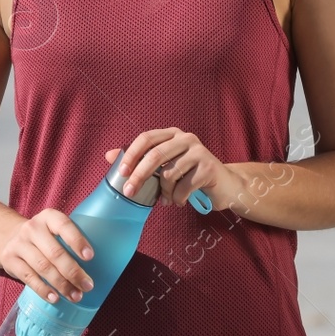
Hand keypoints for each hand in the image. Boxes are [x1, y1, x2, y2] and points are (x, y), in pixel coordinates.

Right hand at [0, 208, 94, 305]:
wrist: (8, 237)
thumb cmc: (42, 236)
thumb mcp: (53, 228)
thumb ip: (69, 238)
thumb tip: (97, 263)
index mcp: (48, 217)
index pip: (64, 226)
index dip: (77, 241)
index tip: (90, 257)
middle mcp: (32, 228)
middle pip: (54, 252)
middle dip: (73, 271)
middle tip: (87, 285)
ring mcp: (19, 244)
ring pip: (43, 267)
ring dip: (61, 284)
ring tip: (75, 295)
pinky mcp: (10, 260)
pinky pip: (29, 277)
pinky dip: (43, 289)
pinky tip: (55, 298)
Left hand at [105, 128, 245, 210]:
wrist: (225, 185)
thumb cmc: (190, 175)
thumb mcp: (166, 165)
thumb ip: (141, 160)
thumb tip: (109, 156)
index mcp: (172, 134)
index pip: (146, 138)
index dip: (131, 154)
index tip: (121, 172)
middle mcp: (186, 138)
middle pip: (156, 155)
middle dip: (140, 176)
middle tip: (129, 192)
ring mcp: (199, 151)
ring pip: (169, 174)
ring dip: (164, 193)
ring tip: (167, 199)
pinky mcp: (209, 167)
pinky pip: (183, 187)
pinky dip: (177, 199)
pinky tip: (180, 201)